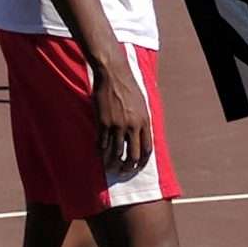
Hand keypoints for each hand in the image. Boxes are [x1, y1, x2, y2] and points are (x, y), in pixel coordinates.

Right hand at [91, 60, 151, 176]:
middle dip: (128, 167)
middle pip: (133, 155)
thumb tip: (142, 136)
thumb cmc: (128, 86)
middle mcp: (133, 125)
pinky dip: (101, 151)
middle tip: (123, 172)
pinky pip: (102, 143)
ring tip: (111, 168)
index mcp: (145, 120)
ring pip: (116, 152)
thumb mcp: (142, 103)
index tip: (138, 166)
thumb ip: (142, 120)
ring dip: (113, 163)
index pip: (147, 148)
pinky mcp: (103, 122)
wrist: (114, 74)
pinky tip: (100, 154)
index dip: (143, 161)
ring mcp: (117, 125)